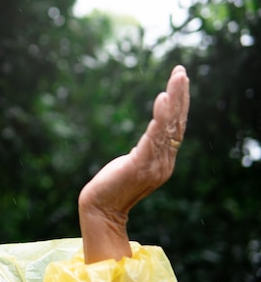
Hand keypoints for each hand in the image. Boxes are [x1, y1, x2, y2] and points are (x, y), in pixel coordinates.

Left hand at [78, 65, 189, 262]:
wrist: (100, 209)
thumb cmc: (113, 185)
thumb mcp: (135, 162)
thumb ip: (147, 149)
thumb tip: (153, 133)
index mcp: (164, 161)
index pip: (177, 128)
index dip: (181, 104)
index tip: (180, 81)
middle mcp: (164, 162)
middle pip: (177, 123)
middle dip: (181, 95)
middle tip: (182, 72)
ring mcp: (154, 165)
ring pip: (168, 126)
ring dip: (174, 100)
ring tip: (177, 78)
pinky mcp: (140, 165)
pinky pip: (153, 137)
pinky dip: (159, 117)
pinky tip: (161, 99)